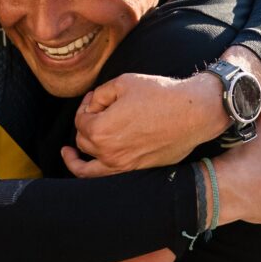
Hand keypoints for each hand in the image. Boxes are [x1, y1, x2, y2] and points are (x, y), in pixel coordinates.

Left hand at [67, 72, 222, 176]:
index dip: (86, 106)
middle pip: (83, 140)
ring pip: (88, 165)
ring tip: (68, 152)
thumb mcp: (123, 83)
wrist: (192, 113)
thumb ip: (99, 94)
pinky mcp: (135, 170)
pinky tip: (86, 168)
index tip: (96, 98)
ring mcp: (122, 165)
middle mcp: (108, 152)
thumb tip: (92, 105)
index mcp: (101, 129)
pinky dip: (91, 175)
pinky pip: (105, 178)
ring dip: (77, 156)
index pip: (81, 120)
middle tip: (98, 110)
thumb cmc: (160, 95)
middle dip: (87, 123)